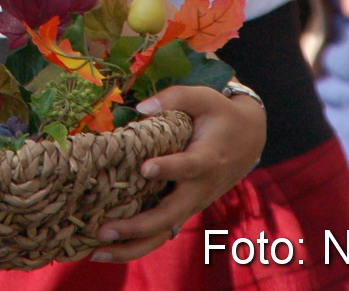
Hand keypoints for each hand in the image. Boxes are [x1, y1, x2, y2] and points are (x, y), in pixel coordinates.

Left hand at [92, 86, 264, 261]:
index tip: (145, 167)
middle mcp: (200, 188)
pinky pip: (163, 232)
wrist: (250, 140)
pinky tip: (108, 250)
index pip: (189, 167)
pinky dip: (138, 245)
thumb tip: (140, 108)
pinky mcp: (185, 209)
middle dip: (138, 225)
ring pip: (165, 232)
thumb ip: (175, 97)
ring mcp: (193, 203)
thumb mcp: (204, 96)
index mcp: (207, 158)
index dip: (169, 168)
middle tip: (104, 228)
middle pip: (171, 214)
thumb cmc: (221, 115)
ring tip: (98, 252)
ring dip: (132, 245)